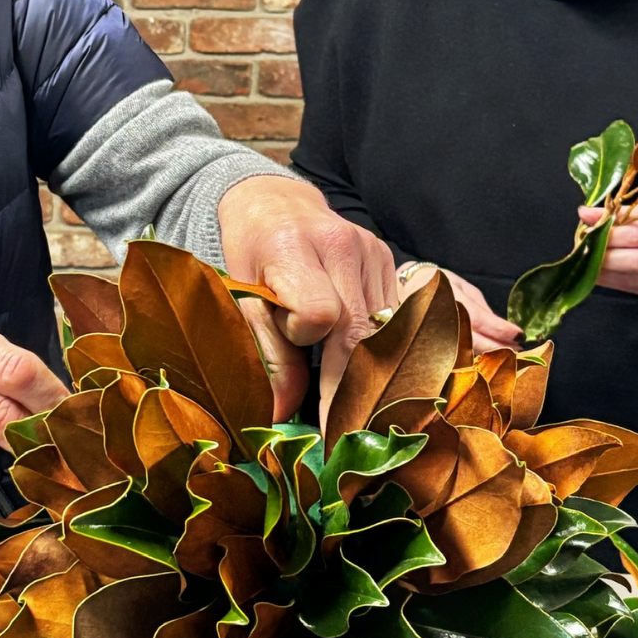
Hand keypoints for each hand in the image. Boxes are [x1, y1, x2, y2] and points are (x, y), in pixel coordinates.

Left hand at [218, 176, 397, 423]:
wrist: (274, 205)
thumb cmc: (249, 258)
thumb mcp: (243, 301)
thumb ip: (267, 354)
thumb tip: (283, 415)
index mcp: (292, 247)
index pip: (319, 314)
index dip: (305, 339)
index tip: (294, 348)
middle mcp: (341, 244)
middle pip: (360, 330)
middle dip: (352, 386)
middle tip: (343, 431)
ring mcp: (373, 251)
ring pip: (384, 329)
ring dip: (371, 369)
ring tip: (360, 408)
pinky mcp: (390, 261)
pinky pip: (394, 319)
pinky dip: (383, 350)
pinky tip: (372, 372)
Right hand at [398, 263, 521, 352]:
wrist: (401, 288)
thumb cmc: (435, 284)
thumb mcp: (461, 287)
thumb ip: (480, 307)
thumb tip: (502, 326)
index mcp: (450, 298)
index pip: (479, 319)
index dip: (500, 329)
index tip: (519, 334)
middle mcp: (440, 317)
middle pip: (473, 339)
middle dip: (497, 346)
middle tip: (520, 350)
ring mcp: (432, 333)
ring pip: (463, 350)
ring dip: (486, 354)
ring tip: (507, 356)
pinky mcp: (427, 344)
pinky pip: (452, 353)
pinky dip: (471, 356)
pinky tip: (484, 358)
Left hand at [578, 205, 637, 302]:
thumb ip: (628, 214)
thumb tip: (586, 213)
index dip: (609, 235)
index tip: (588, 230)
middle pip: (631, 261)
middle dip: (602, 256)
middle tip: (582, 248)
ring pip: (629, 279)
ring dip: (602, 271)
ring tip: (585, 261)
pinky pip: (632, 290)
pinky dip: (612, 282)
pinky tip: (599, 274)